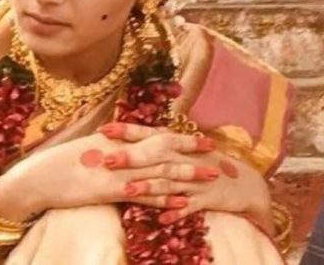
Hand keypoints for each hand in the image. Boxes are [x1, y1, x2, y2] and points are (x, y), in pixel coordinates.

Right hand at [0, 123, 217, 221]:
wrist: (33, 178)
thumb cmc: (52, 165)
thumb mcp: (81, 149)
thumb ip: (103, 146)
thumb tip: (119, 144)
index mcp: (110, 138)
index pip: (150, 134)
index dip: (178, 136)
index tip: (199, 137)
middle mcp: (116, 150)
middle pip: (161, 149)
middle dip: (190, 151)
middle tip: (215, 154)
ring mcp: (113, 170)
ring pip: (158, 170)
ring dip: (186, 173)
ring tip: (210, 176)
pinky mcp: (108, 190)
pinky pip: (143, 193)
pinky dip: (165, 197)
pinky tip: (183, 201)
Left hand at [101, 123, 272, 231]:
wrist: (244, 183)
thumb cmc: (205, 164)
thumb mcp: (182, 151)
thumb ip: (156, 145)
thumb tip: (122, 139)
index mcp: (176, 145)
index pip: (148, 134)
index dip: (126, 131)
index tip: (103, 130)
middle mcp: (185, 159)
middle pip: (155, 157)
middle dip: (132, 158)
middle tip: (108, 160)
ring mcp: (196, 180)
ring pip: (168, 183)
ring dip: (148, 187)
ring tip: (127, 191)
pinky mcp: (207, 199)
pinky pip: (189, 207)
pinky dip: (176, 213)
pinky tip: (161, 218)